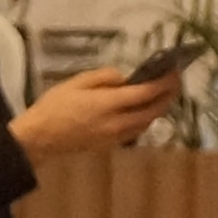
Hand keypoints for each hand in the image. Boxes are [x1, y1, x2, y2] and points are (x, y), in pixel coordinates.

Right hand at [10, 69, 173, 159]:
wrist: (41, 138)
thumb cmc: (54, 105)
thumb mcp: (76, 82)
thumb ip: (103, 77)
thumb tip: (124, 78)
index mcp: (107, 104)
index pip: (145, 92)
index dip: (164, 82)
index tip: (175, 72)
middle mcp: (116, 123)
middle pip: (153, 110)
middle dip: (168, 95)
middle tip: (176, 81)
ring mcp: (115, 137)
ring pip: (147, 123)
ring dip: (159, 108)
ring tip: (164, 93)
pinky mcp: (111, 145)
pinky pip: (136, 131)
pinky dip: (145, 118)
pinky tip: (145, 109)